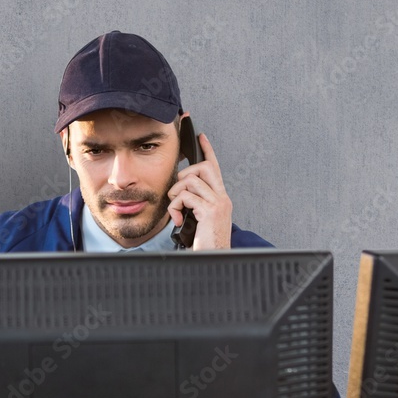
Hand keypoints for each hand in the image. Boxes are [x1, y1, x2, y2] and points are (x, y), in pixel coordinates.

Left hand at [168, 132, 232, 249]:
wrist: (213, 260)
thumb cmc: (204, 244)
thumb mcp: (198, 220)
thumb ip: (193, 205)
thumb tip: (179, 195)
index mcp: (220, 199)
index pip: (214, 168)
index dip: (208, 150)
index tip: (201, 136)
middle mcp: (222, 198)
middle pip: (203, 167)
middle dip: (184, 174)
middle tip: (178, 194)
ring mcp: (218, 204)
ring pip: (190, 180)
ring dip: (176, 194)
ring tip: (177, 211)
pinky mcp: (210, 211)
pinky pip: (185, 196)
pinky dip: (175, 207)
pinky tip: (179, 220)